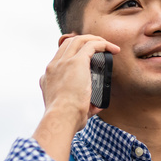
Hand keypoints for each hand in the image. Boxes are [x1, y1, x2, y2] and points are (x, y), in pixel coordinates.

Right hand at [34, 34, 119, 160]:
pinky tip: (112, 49)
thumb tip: (95, 106)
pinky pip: (91, 45)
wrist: (61, 118)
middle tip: (99, 48)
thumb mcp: (70, 109)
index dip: (73, 53)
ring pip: (79, 40)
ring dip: (95, 40)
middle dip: (85, 42)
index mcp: (48, 77)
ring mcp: (63, 62)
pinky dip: (103, 44)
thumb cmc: (66, 120)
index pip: (59, 57)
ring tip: (107, 46)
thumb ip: (82, 104)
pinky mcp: (76, 62)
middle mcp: (53, 66)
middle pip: (68, 43)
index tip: (87, 58)